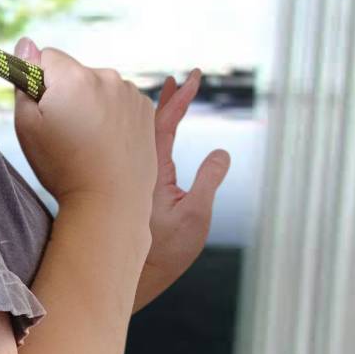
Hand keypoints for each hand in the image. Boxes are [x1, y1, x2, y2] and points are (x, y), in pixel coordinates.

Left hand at [133, 69, 230, 311]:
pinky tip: (155, 132)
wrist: (132, 275)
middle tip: (178, 80)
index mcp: (151, 169)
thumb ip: (208, 181)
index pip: (164, 123)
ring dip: (157, 115)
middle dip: (166, 101)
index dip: (179, 99)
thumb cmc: (164, 251)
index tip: (192, 78)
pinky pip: (140, 154)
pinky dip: (150, 136)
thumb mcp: (195, 216)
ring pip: (142, 138)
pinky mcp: (133, 190)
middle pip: (148, 124)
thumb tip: (222, 152)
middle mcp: (137, 168)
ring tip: (168, 94)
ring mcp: (133, 178)